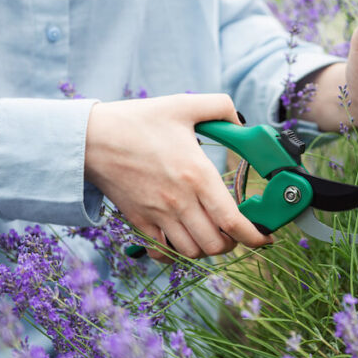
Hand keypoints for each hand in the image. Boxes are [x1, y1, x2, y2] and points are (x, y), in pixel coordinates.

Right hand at [84, 94, 272, 262]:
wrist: (92, 137)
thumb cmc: (138, 120)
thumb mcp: (184, 105)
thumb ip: (219, 106)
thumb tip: (240, 122)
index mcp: (197, 175)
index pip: (233, 221)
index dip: (254, 236)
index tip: (265, 238)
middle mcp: (180, 201)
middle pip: (215, 244)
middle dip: (233, 243)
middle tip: (236, 231)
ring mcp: (158, 215)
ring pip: (192, 252)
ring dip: (207, 248)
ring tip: (212, 233)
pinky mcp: (139, 221)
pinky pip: (163, 252)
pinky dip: (176, 253)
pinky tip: (182, 238)